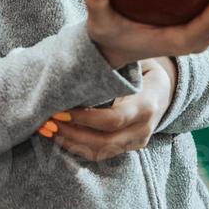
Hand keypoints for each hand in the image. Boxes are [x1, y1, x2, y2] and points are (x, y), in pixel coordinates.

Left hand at [36, 58, 176, 160]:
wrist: (163, 90)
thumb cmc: (141, 69)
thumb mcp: (132, 62)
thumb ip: (111, 63)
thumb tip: (75, 54)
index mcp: (145, 105)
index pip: (113, 119)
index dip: (84, 118)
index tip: (59, 110)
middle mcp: (143, 128)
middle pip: (104, 142)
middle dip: (71, 134)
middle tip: (45, 122)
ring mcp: (136, 142)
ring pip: (100, 152)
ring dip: (70, 143)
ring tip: (45, 130)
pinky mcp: (127, 148)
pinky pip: (100, 154)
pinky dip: (77, 147)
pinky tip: (58, 136)